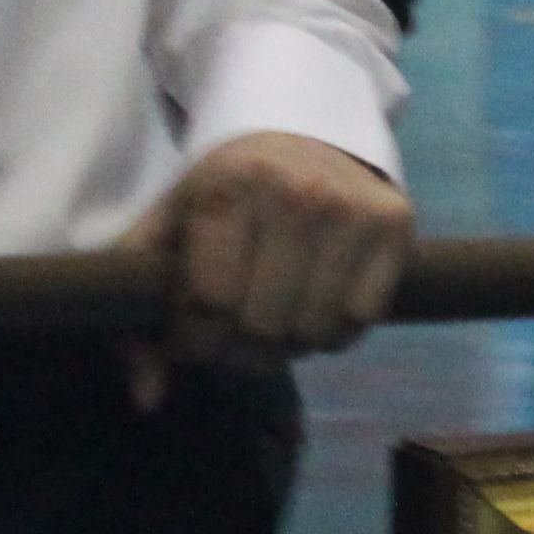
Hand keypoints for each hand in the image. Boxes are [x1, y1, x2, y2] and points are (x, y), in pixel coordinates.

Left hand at [120, 133, 409, 398]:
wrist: (306, 134)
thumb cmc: (227, 190)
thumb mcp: (169, 227)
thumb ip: (139, 307)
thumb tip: (146, 398)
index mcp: (230, 187)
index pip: (209, 303)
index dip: (192, 338)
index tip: (189, 335)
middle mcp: (297, 194)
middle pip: (262, 325)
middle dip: (238, 347)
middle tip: (231, 335)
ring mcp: (353, 210)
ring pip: (314, 330)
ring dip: (287, 344)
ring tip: (271, 320)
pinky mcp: (395, 224)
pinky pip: (360, 320)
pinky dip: (333, 331)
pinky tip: (314, 306)